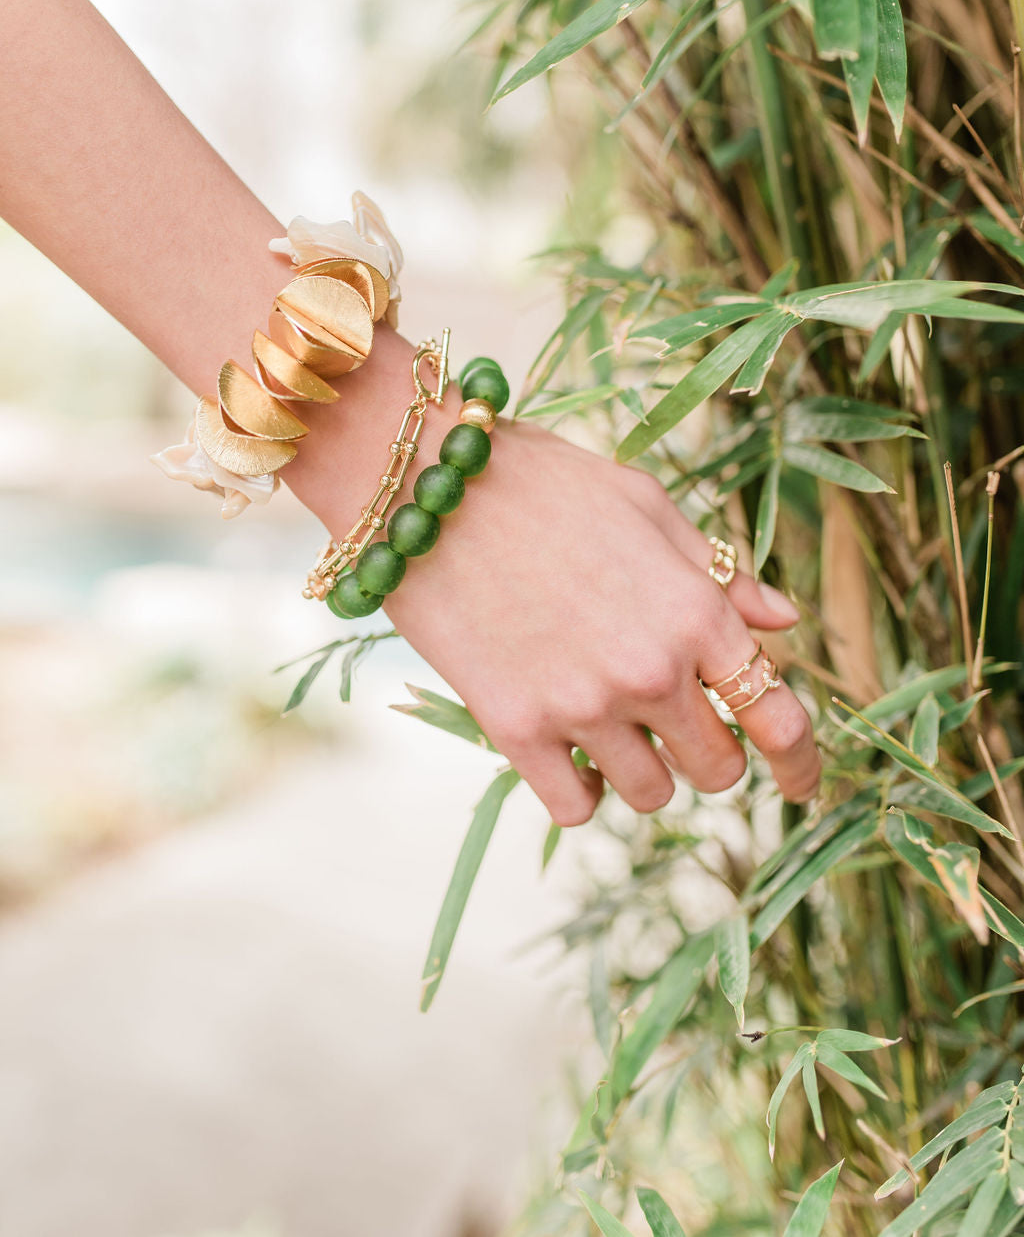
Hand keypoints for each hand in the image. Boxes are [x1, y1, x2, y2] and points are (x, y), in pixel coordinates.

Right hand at [383, 415, 820, 825]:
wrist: (430, 484)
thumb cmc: (544, 483)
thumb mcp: (647, 506)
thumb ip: (720, 574)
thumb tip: (784, 621)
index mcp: (696, 613)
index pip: (781, 719)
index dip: (803, 764)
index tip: (802, 783)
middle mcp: (650, 671)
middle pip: (719, 769)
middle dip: (708, 751)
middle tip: (673, 718)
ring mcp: (582, 707)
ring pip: (651, 794)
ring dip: (642, 767)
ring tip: (605, 717)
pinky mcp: (516, 730)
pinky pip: (576, 807)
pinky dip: (578, 787)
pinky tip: (562, 744)